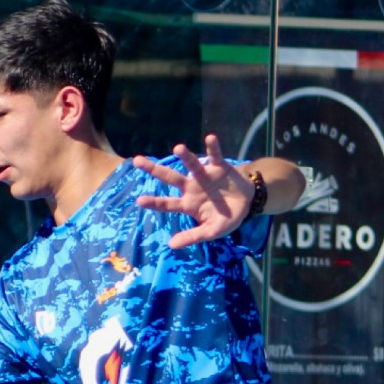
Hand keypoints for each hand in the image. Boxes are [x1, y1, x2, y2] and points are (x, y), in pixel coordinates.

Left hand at [133, 134, 257, 248]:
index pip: (167, 204)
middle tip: (137, 161)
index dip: (154, 202)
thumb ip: (193, 236)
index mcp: (188, 204)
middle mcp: (192, 188)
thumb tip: (171, 245)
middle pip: (171, 178)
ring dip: (186, 157)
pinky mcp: (220, 167)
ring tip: (178, 148)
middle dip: (154, 170)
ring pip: (192, 165)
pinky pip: (215, 156)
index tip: (139, 200)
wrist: (247, 203)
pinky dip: (213, 148)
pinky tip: (210, 138)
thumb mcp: (211, 231)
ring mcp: (204, 176)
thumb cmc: (226, 218)